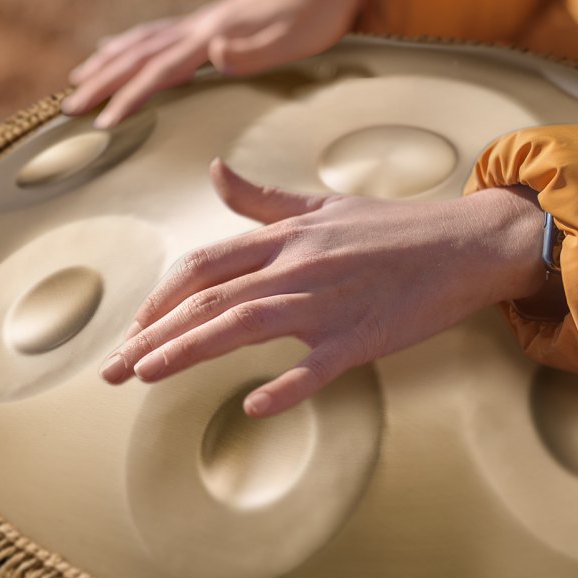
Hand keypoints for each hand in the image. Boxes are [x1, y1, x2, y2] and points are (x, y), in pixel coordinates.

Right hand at [60, 0, 364, 128]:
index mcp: (214, 35)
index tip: (102, 122)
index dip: (129, 97)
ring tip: (74, 83)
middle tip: (66, 110)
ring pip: (140, 43)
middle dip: (101, 83)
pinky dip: (128, 43)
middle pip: (138, 55)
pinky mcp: (208, 22)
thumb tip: (215, 52)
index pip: (160, 70)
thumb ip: (256, 49)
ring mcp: (201, 22)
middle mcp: (199, 26)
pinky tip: (113, 47)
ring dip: (106, 63)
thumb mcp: (297, 37)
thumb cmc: (317, 15)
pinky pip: (155, 34)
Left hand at [99, 160, 544, 416]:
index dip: (158, 298)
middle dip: (152, 334)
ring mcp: (330, 301)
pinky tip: (253, 406)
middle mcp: (298, 265)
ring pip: (244, 326)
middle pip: (208, 300)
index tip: (132, 329)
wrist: (466, 243)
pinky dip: (286, 386)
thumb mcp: (322, 205)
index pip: (203, 266)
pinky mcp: (364, 336)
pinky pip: (318, 365)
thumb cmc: (393, 228)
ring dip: (187, 352)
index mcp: (286, 237)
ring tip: (142, 377)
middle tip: (111, 370)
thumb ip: (262, 199)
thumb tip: (213, 171)